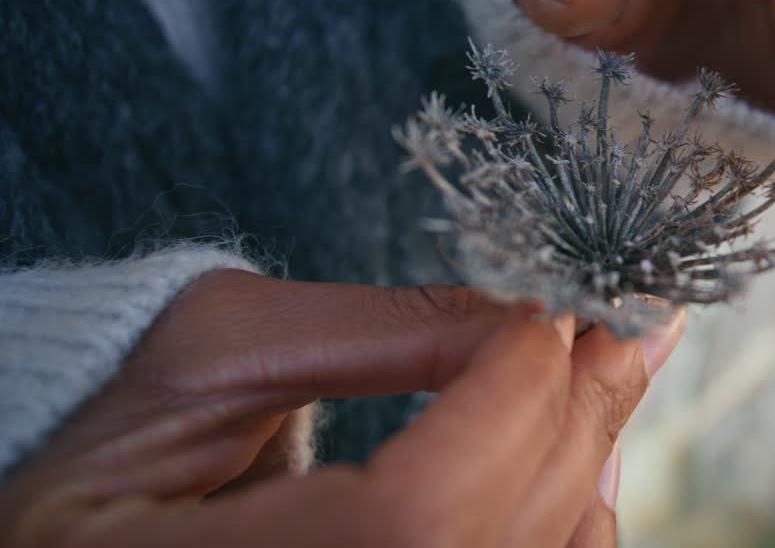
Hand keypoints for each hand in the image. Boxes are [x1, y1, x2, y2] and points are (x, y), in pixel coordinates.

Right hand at [0, 270, 684, 546]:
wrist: (87, 525)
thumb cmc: (120, 434)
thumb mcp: (217, 349)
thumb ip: (380, 329)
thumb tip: (531, 314)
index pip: (407, 518)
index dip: (503, 405)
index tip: (551, 309)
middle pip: (486, 543)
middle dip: (570, 414)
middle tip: (627, 320)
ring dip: (585, 458)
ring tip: (615, 364)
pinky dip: (569, 518)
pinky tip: (583, 448)